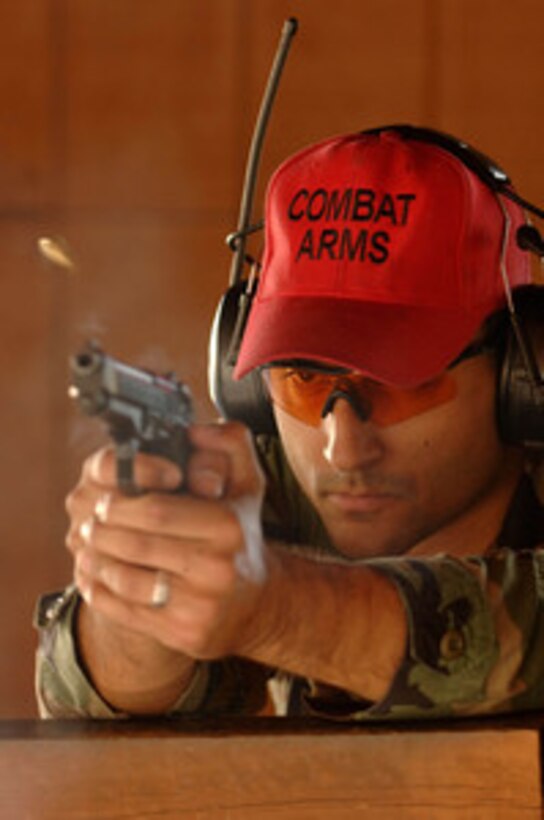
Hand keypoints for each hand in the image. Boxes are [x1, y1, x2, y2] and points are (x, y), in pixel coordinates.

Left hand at [68, 422, 267, 660]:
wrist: (257, 603)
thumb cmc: (241, 535)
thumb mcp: (246, 483)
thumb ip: (229, 443)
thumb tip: (193, 431)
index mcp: (228, 526)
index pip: (156, 510)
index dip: (122, 503)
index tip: (104, 500)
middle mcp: (217, 568)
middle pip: (136, 544)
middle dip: (102, 531)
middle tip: (87, 523)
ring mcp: (201, 606)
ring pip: (127, 580)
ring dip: (96, 562)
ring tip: (86, 548)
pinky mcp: (184, 634)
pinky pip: (126, 612)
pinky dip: (101, 593)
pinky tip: (93, 579)